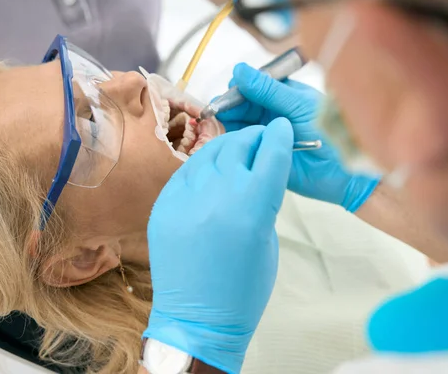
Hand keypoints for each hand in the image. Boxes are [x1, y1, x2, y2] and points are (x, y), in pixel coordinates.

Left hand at [144, 119, 293, 373]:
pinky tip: (211, 172)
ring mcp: (185, 197)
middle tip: (261, 141)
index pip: (271, 152)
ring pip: (210, 152)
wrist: (197, 318)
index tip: (283, 128)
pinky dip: (203, 166)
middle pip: (239, 145)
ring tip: (237, 153)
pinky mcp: (164, 203)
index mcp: (252, 206)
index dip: (281, 136)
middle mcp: (217, 194)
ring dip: (228, 148)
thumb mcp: (267, 239)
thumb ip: (263, 198)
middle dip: (254, 138)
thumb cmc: (244, 287)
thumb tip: (260, 169)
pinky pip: (187, 171)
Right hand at [218, 63, 379, 211]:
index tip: (227, 92)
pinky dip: (232, 143)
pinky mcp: (262, 155)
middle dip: (228, 107)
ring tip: (218, 126)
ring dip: (227, 125)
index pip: (251, 87)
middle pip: (240, 106)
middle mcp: (271, 114)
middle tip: (216, 111)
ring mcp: (265, 134)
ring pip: (238, 126)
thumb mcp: (297, 105)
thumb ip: (268, 90)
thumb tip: (239, 70)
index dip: (237, 89)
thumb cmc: (329, 132)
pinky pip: (242, 147)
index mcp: (282, 95)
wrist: (344, 172)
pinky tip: (225, 142)